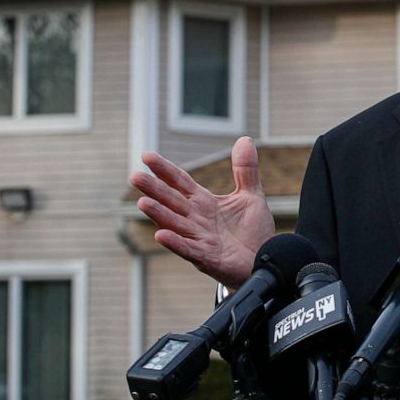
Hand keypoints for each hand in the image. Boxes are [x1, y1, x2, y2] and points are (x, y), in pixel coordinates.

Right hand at [131, 136, 275, 287]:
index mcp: (204, 203)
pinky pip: (188, 250)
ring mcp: (200, 239)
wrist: (265, 261)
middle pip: (172, 201)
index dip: (165, 169)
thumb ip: (245, 169)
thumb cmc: (252, 231)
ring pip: (175, 224)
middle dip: (154, 190)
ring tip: (142, 202)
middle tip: (134, 176)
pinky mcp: (207, 258)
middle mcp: (197, 219)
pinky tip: (161, 235)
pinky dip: (175, 243)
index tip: (146, 156)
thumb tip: (244, 139)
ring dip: (158, 214)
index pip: (180, 183)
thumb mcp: (251, 195)